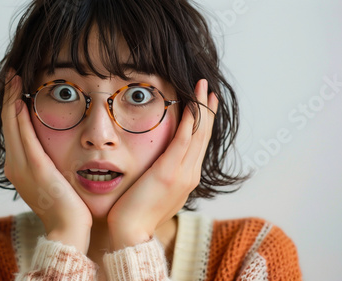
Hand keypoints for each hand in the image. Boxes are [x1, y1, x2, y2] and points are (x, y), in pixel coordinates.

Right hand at [1, 72, 91, 252]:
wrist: (68, 229)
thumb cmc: (66, 206)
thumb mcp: (53, 179)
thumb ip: (46, 161)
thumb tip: (50, 147)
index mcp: (18, 167)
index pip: (12, 130)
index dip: (11, 106)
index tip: (16, 87)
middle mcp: (14, 165)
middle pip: (7, 123)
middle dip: (9, 96)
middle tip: (12, 75)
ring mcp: (22, 167)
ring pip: (12, 125)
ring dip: (12, 100)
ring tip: (14, 79)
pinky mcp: (36, 168)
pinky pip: (25, 137)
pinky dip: (20, 117)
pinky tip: (20, 100)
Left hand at [107, 79, 217, 249]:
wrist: (131, 233)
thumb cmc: (137, 214)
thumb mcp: (156, 193)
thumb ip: (163, 177)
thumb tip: (160, 167)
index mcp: (187, 178)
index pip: (198, 144)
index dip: (203, 122)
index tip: (205, 104)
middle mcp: (190, 174)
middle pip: (203, 136)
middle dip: (207, 110)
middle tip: (209, 89)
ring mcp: (183, 173)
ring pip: (197, 134)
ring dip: (201, 108)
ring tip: (204, 87)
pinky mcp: (169, 171)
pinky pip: (183, 140)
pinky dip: (190, 120)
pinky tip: (192, 104)